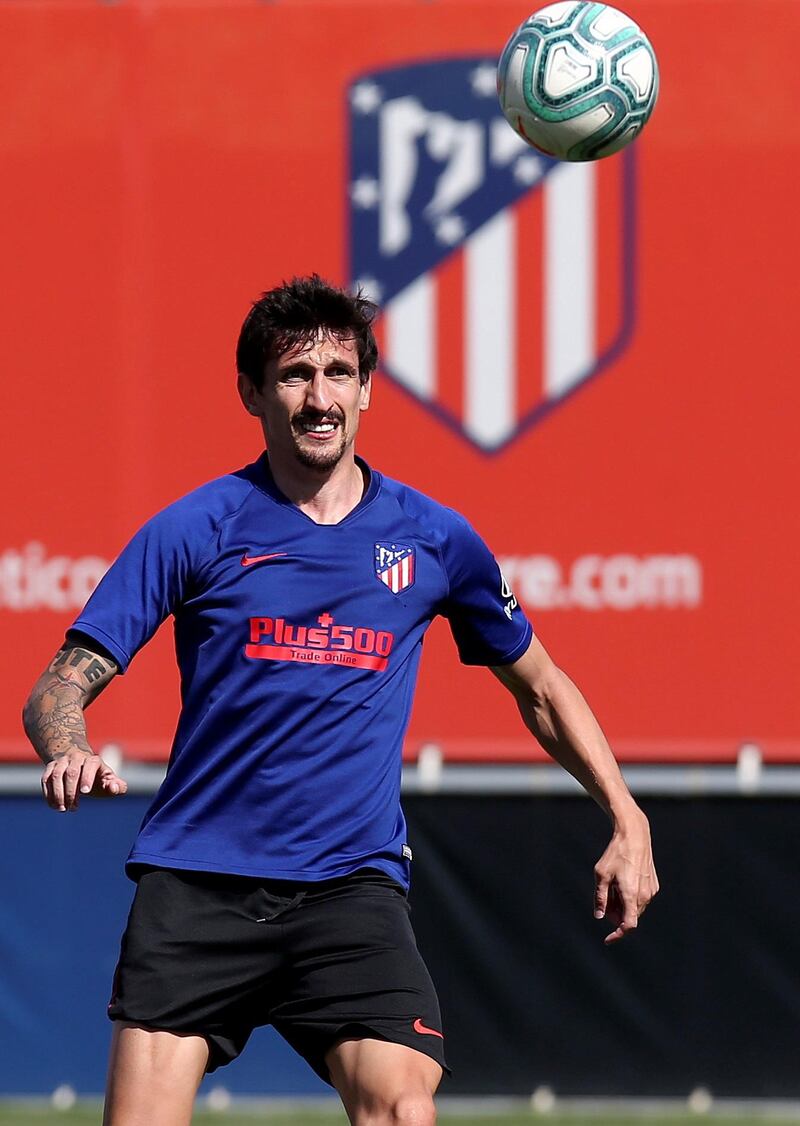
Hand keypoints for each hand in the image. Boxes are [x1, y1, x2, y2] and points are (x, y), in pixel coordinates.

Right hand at [41, 749, 127, 811]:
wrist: (78, 761)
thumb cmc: (97, 776)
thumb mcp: (108, 780)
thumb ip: (117, 786)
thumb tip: (114, 788)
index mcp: (93, 760)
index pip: (90, 765)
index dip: (87, 777)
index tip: (85, 792)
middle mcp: (76, 757)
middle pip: (71, 773)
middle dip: (71, 792)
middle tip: (73, 808)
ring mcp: (62, 761)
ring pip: (56, 775)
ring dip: (58, 794)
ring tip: (63, 809)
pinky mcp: (50, 767)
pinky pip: (46, 779)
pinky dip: (48, 793)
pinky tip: (54, 806)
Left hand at [594, 811, 658, 944]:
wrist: (635, 836)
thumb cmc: (615, 853)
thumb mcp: (601, 874)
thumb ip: (600, 898)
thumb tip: (599, 916)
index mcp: (631, 895)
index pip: (628, 926)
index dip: (617, 935)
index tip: (607, 939)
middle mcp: (645, 895)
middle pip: (630, 917)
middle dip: (616, 917)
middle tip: (604, 905)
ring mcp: (651, 890)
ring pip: (636, 908)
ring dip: (623, 907)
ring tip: (612, 890)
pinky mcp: (654, 884)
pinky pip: (641, 899)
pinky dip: (631, 899)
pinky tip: (622, 884)